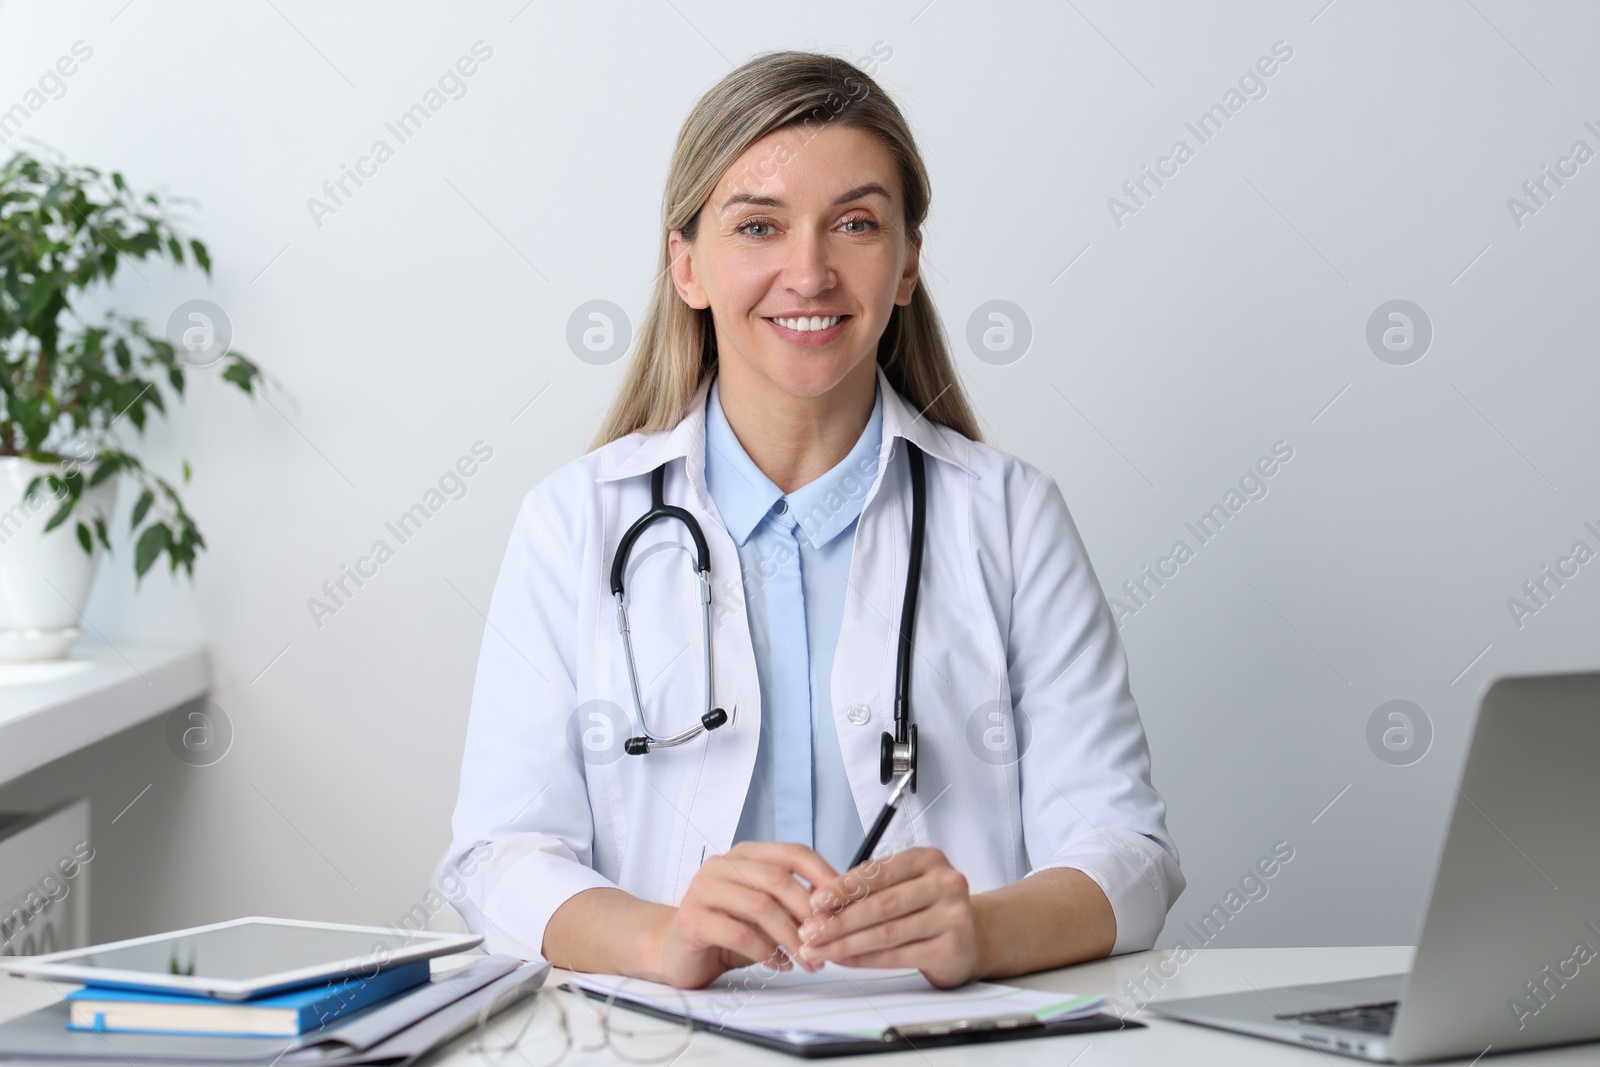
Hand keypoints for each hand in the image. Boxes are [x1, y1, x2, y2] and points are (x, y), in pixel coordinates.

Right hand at [646, 841, 837, 988]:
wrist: (676, 950)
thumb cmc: (728, 929)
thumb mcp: (767, 910)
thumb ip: (796, 901)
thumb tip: (843, 902)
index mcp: (747, 854)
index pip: (794, 852)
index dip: (823, 875)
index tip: (844, 903)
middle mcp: (723, 864)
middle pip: (778, 880)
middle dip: (809, 914)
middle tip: (826, 941)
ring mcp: (704, 889)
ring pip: (760, 907)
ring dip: (790, 937)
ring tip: (806, 959)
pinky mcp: (692, 919)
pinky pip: (738, 934)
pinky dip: (765, 952)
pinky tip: (778, 965)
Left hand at [797, 847, 982, 987]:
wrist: (972, 937)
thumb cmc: (926, 907)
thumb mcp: (904, 885)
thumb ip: (870, 888)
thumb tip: (820, 901)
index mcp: (929, 859)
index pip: (879, 872)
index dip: (843, 887)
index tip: (814, 901)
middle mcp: (946, 883)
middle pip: (882, 904)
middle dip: (839, 920)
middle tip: (809, 931)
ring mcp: (952, 916)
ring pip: (887, 933)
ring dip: (846, 944)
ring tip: (818, 949)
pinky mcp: (951, 947)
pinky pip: (898, 956)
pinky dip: (866, 959)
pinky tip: (844, 960)